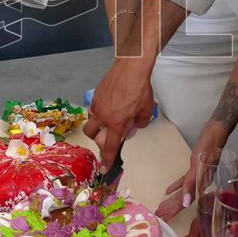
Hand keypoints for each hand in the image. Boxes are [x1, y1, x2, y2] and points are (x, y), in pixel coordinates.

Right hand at [84, 58, 153, 172]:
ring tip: (110, 117)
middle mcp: (103, 116)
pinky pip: (95, 107)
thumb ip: (139, 123)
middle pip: (91, 134)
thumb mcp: (146, 110)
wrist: (131, 67)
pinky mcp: (96, 94)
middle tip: (107, 135)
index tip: (103, 169)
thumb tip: (133, 126)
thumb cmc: (140, 89)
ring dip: (97, 123)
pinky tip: (111, 103)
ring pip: (91, 119)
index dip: (107, 160)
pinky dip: (100, 110)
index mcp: (116, 123)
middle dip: (97, 138)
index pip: (109, 147)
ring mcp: (98, 104)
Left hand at [154, 121, 230, 220]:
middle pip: (183, 199)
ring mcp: (198, 176)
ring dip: (172, 199)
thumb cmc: (208, 147)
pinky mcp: (195, 169)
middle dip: (171, 208)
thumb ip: (191, 184)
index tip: (164, 218)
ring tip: (162, 207)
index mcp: (200, 185)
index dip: (174, 210)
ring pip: (183, 192)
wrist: (215, 132)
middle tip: (159, 215)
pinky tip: (168, 190)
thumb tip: (185, 203)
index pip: (185, 202)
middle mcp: (199, 183)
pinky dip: (177, 186)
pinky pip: (184, 181)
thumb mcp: (197, 165)